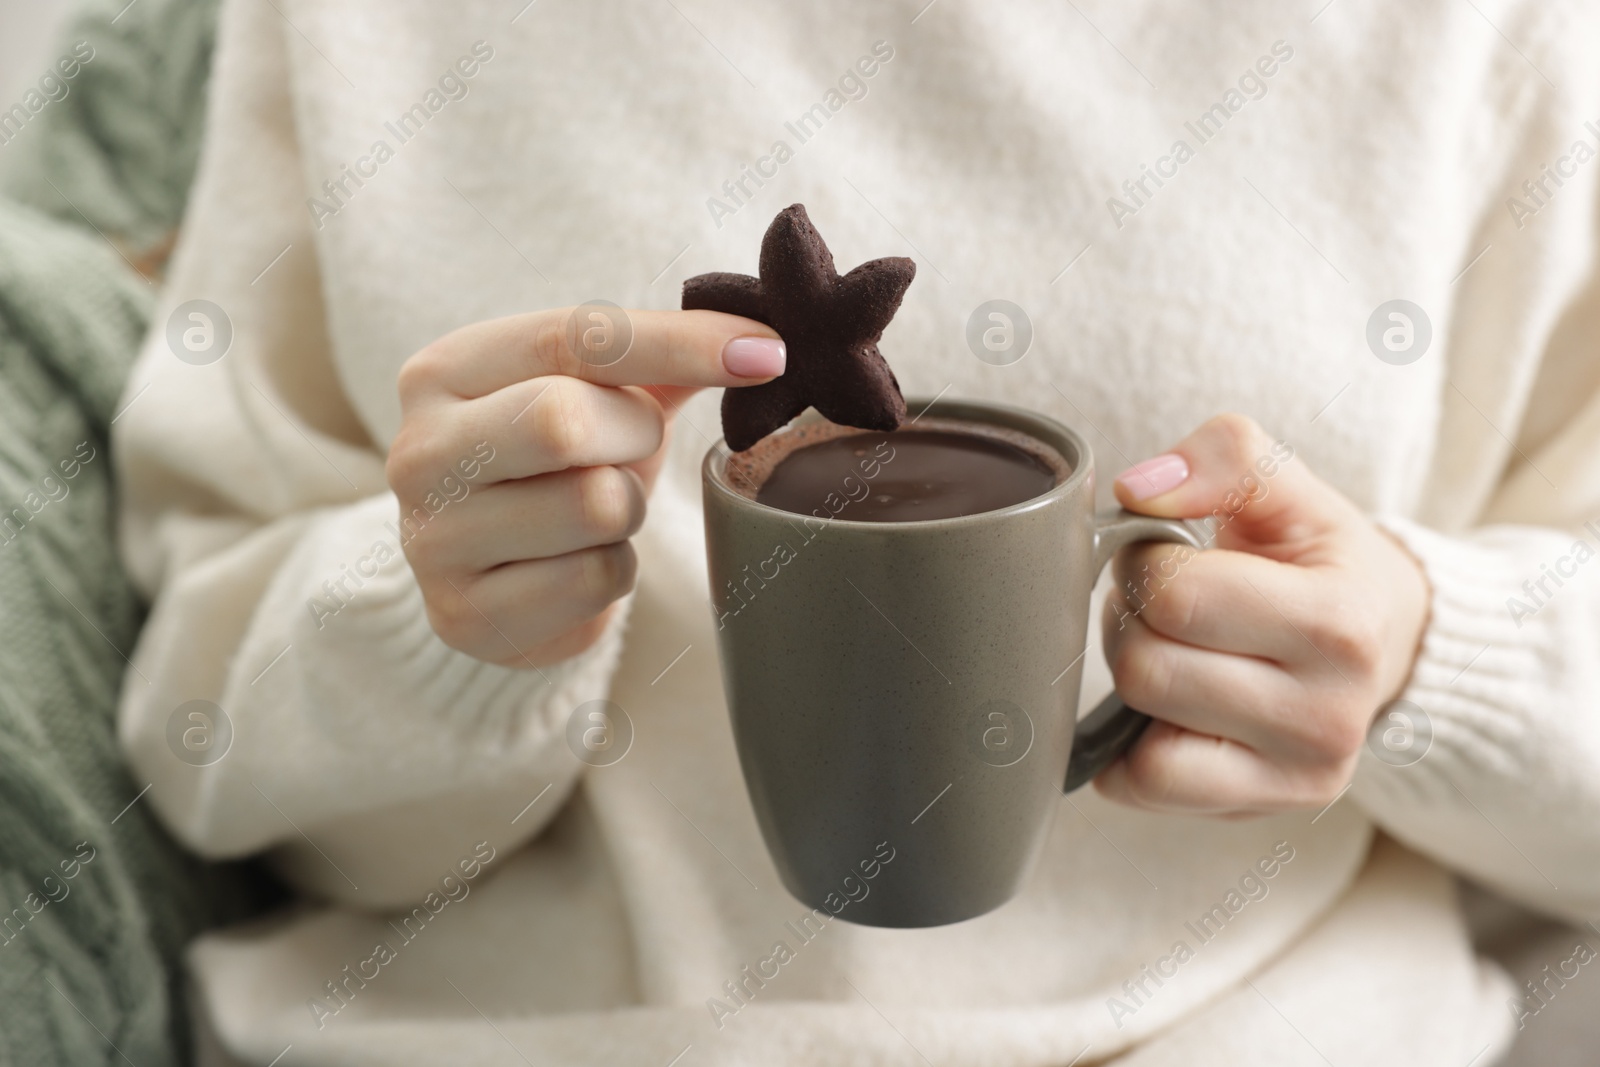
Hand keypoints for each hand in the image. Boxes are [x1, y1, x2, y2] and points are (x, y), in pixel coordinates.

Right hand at [386, 308, 783, 665]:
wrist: (498, 577)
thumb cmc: (555, 465)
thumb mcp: (597, 394)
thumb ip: (659, 354)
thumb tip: (757, 340)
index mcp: (443, 372)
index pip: (574, 338)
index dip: (680, 340)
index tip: (767, 351)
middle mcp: (418, 452)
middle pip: (563, 421)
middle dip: (632, 435)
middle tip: (629, 450)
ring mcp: (432, 541)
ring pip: (593, 506)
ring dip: (625, 510)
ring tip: (593, 512)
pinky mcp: (465, 617)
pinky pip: (596, 580)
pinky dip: (613, 571)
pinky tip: (577, 565)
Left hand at [1095, 414, 1430, 815]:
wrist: (1388, 637)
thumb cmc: (1319, 559)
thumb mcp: (1289, 488)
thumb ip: (1223, 456)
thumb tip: (1140, 490)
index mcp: (1338, 625)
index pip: (1175, 597)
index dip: (1144, 561)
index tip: (1170, 553)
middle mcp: (1328, 716)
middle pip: (1146, 669)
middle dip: (1132, 622)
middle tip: (1163, 604)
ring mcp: (1298, 775)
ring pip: (1138, 736)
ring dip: (1132, 683)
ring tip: (1173, 649)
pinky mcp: (1262, 809)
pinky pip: (1143, 787)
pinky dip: (1129, 747)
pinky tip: (1166, 707)